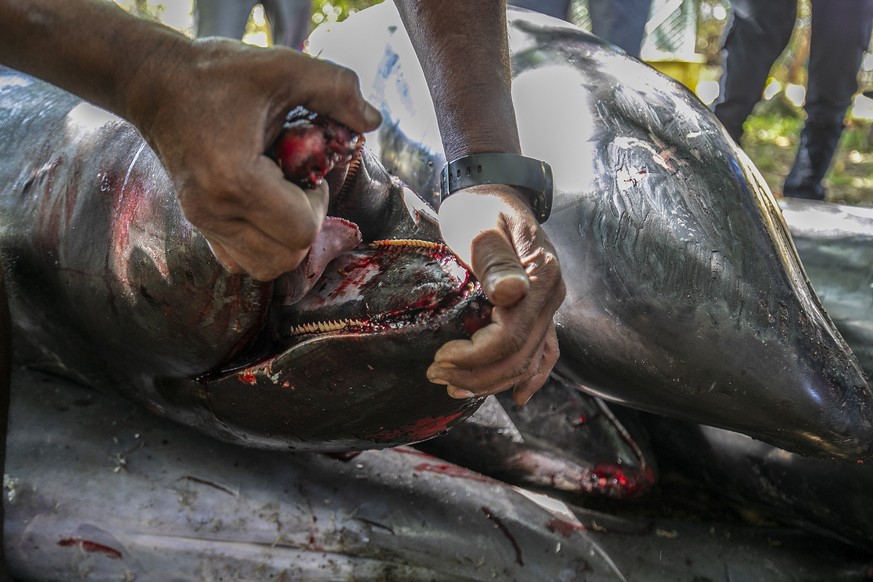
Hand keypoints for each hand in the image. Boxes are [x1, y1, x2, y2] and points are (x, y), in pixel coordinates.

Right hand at [124, 37, 381, 280]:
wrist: (156, 83)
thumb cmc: (218, 74)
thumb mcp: (283, 67)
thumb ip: (335, 88)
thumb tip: (372, 120)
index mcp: (235, 180)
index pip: (300, 231)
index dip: (319, 205)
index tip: (309, 174)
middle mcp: (214, 212)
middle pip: (286, 258)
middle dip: (307, 224)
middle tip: (300, 187)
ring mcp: (202, 223)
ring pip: (265, 268)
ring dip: (287, 240)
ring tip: (282, 198)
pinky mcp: (198, 225)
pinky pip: (241, 261)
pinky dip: (264, 244)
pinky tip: (264, 206)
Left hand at [428, 185, 564, 404]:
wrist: (494, 191)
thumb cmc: (481, 206)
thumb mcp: (482, 225)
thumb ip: (495, 260)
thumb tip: (510, 294)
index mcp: (541, 277)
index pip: (511, 337)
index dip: (476, 357)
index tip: (440, 359)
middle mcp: (552, 295)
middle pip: (520, 356)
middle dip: (477, 375)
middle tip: (436, 376)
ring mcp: (548, 305)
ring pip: (529, 361)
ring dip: (493, 381)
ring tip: (453, 387)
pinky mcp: (538, 309)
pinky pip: (543, 352)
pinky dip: (531, 377)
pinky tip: (516, 396)